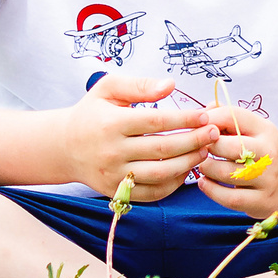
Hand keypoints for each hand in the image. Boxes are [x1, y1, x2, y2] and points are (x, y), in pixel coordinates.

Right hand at [59, 71, 216, 201]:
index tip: (205, 115)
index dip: (184, 119)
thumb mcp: (108, 89)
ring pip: (160, 173)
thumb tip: (170, 85)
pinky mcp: (117, 192)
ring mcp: (114, 175)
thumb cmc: (91, 113)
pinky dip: (173, 184)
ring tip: (205, 151)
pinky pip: (152, 193)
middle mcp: (112, 152)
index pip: (155, 121)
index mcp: (110, 124)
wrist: (63, 147)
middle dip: (193, 140)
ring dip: (188, 163)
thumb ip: (139, 85)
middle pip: (162, 148)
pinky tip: (186, 170)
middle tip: (214, 133)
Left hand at [194, 102, 277, 217]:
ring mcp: (267, 179)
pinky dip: (211, 190)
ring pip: (226, 173)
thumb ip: (228, 119)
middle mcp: (269, 153)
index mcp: (266, 130)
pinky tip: (205, 183)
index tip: (199, 127)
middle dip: (208, 146)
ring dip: (206, 169)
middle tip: (200, 149)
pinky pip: (229, 198)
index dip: (210, 120)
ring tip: (203, 166)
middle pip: (229, 146)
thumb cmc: (263, 152)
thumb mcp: (254, 130)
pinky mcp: (261, 201)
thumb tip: (202, 114)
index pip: (234, 116)